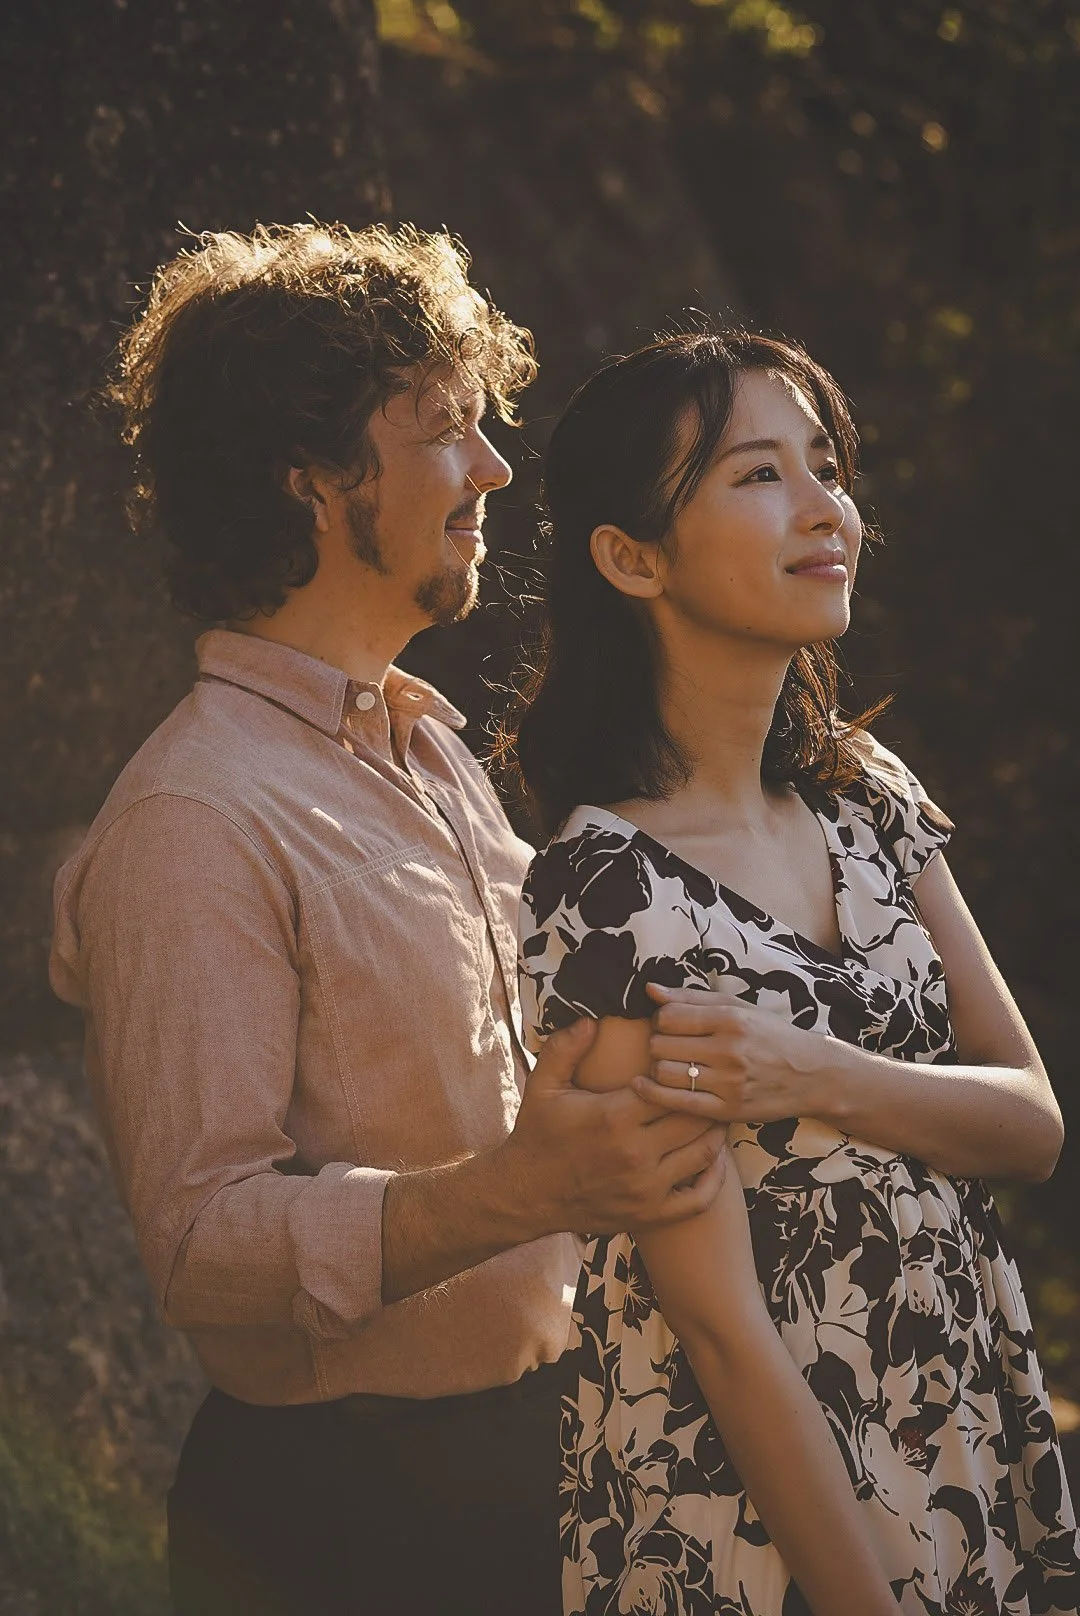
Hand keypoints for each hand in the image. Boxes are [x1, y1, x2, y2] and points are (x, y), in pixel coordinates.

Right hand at [504, 1019, 727, 1235]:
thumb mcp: (543, 1085)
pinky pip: (699, 1198)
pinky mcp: (651, 1214)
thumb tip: (591, 1019)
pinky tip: (713, 1156)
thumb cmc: (537, 1135)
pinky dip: (714, 1176)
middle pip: (693, 1118)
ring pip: (703, 1153)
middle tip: (710, 1082)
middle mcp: (635, 1154)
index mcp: (614, 1117)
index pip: (669, 1087)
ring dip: (715, 1130)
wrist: (526, 1194)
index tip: (682, 1062)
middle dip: (704, 1097)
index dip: (681, 1072)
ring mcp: (646, 1188)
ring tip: (715, 1110)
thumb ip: (566, 1048)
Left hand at [635, 983, 833, 1123]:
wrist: (814, 1075)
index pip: (668, 1016)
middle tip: (667, 1046)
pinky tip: (642, 1086)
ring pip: (664, 1073)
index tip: (667, 1025)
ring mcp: (729, 1082)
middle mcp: (729, 1050)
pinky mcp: (728, 1110)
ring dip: (656, 1068)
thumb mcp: (738, 1007)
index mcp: (731, 1019)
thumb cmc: (771, 1036)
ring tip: (669, 1065)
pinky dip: (653, 1093)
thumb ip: (692, 998)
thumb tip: (650, 989)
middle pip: (661, 1045)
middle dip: (656, 1044)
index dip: (659, 1020)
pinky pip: (676, 1102)